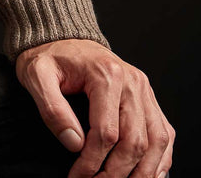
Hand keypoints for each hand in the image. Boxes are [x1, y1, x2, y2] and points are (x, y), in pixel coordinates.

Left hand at [15, 38, 174, 177]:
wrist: (60, 35)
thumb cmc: (48, 55)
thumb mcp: (37, 76)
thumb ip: (52, 109)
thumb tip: (74, 143)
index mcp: (106, 74)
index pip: (107, 132)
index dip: (93, 162)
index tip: (78, 176)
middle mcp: (132, 81)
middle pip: (135, 141)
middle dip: (117, 173)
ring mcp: (143, 89)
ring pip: (157, 141)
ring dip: (143, 172)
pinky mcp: (147, 97)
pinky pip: (164, 132)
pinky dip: (160, 158)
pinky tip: (147, 174)